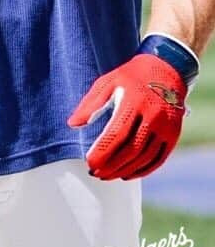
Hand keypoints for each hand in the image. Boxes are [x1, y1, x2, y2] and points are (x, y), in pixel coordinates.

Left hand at [68, 53, 187, 179]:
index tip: (89, 162)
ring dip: (125, 170)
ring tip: (107, 176)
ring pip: (145, 157)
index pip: (117, 133)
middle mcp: (152, 116)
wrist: (166, 70)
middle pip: (131, 149)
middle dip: (112, 164)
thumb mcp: (107, 83)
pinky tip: (128, 174)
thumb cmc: (130, 77)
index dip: (103, 150)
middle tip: (95, 173)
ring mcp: (166, 127)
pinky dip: (143, 170)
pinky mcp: (173, 135)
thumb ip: (90, 104)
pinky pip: (158, 159)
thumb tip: (72, 124)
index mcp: (133, 101)